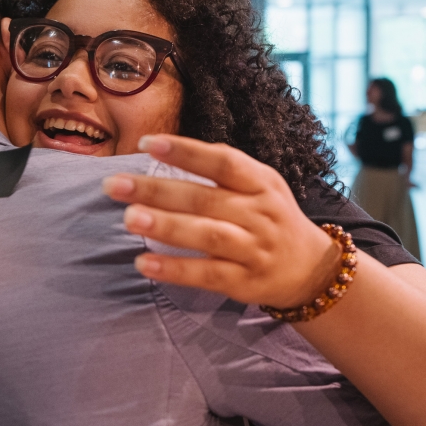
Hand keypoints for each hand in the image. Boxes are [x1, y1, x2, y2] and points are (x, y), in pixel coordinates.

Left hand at [101, 134, 339, 308]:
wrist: (311, 268)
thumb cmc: (269, 217)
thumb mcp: (259, 185)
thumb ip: (221, 169)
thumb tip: (163, 150)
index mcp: (261, 182)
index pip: (223, 161)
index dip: (185, 150)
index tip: (146, 143)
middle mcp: (260, 213)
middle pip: (205, 198)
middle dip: (156, 190)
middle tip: (115, 185)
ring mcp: (254, 249)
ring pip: (208, 235)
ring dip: (166, 226)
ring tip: (129, 219)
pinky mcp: (245, 281)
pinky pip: (207, 274)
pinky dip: (175, 269)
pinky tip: (144, 262)